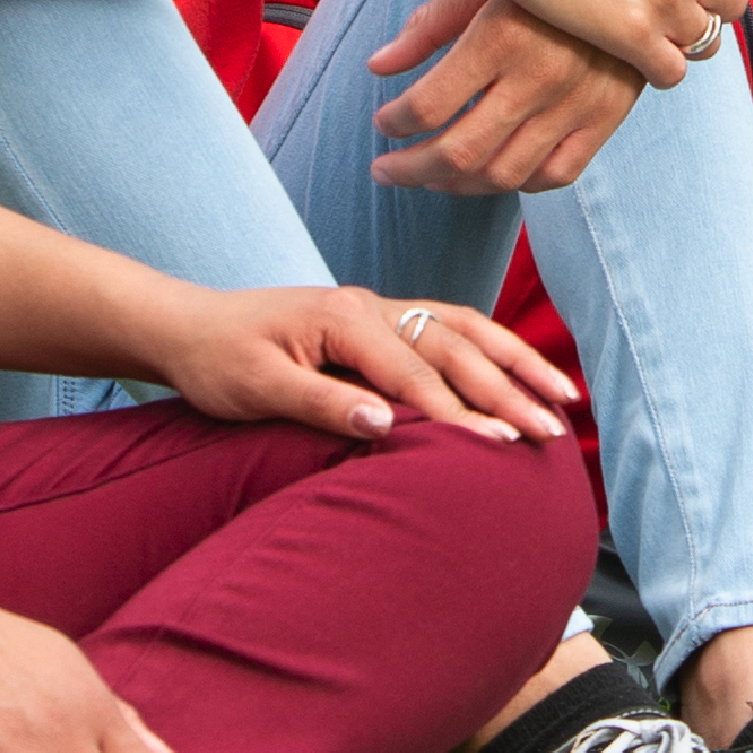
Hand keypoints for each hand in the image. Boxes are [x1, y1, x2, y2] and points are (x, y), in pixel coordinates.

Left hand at [139, 278, 582, 445]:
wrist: (190, 329)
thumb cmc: (218, 362)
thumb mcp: (257, 389)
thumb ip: (322, 404)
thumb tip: (386, 426)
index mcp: (346, 318)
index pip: (416, 373)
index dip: (460, 412)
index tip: (500, 446)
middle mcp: (373, 306)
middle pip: (456, 348)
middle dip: (508, 390)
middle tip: (551, 431)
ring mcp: (382, 309)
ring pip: (466, 331)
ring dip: (516, 363)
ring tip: (562, 397)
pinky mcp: (382, 322)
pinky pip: (450, 330)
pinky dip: (492, 351)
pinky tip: (519, 374)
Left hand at [362, 0, 647, 191]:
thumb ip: (430, 24)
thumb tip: (378, 67)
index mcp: (501, 35)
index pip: (428, 106)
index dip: (393, 123)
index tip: (383, 122)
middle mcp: (540, 75)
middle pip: (458, 151)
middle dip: (409, 169)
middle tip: (387, 169)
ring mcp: (578, 102)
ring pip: (503, 173)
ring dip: (455, 184)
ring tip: (431, 176)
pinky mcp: (608, 116)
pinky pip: (557, 174)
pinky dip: (518, 183)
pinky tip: (491, 173)